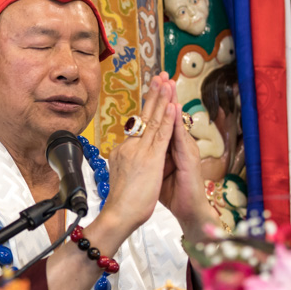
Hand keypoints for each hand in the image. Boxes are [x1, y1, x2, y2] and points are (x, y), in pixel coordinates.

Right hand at [102, 73, 177, 234]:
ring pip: (152, 120)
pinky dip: (166, 119)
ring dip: (161, 99)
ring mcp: (140, 150)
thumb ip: (126, 161)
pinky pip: (160, 134)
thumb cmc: (123, 201)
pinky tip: (171, 105)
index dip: (147, 105)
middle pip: (144, 115)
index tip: (153, 89)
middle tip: (159, 75)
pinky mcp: (149, 158)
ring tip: (166, 81)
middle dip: (153, 94)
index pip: (139, 123)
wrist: (119, 214)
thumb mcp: (124, 175)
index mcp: (126, 150)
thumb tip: (125, 154)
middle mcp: (131, 146)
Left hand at [160, 85, 214, 235]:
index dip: (156, 103)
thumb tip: (133, 147)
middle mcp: (178, 144)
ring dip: (172, 103)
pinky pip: (181, 138)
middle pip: (169, 116)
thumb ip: (147, 155)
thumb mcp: (154, 169)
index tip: (151, 85)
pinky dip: (177, 124)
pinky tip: (175, 110)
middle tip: (162, 75)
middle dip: (165, 95)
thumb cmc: (172, 191)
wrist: (187, 209)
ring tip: (169, 85)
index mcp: (167, 146)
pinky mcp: (189, 159)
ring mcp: (185, 150)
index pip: (160, 120)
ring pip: (176, 123)